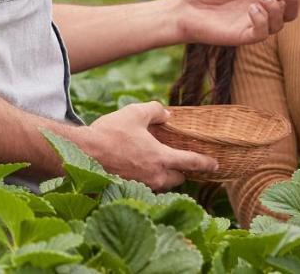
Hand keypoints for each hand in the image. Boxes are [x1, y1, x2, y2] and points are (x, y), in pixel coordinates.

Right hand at [84, 101, 215, 190]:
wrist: (84, 153)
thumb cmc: (110, 133)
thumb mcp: (134, 113)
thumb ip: (155, 111)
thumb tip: (166, 114)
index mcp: (161, 158)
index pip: (192, 163)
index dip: (206, 163)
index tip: (216, 165)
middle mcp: (155, 176)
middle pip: (178, 178)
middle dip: (180, 170)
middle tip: (177, 159)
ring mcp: (142, 185)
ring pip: (162, 184)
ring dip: (163, 175)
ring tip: (155, 162)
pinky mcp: (130, 189)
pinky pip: (146, 186)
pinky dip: (148, 178)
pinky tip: (138, 166)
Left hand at [169, 0, 299, 45]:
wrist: (184, 8)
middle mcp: (260, 9)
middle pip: (290, 11)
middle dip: (293, 0)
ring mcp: (252, 24)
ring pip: (279, 23)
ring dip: (276, 9)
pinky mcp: (242, 35)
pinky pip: (262, 33)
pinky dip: (262, 21)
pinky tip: (252, 8)